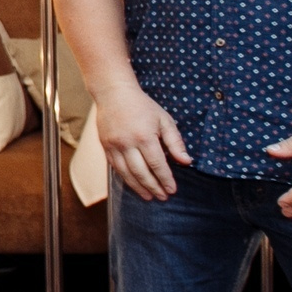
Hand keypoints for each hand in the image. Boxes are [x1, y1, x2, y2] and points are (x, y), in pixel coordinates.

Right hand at [99, 85, 191, 200]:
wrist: (113, 93)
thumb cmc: (142, 106)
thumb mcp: (164, 120)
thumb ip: (175, 142)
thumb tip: (186, 161)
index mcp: (144, 136)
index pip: (157, 164)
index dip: (165, 179)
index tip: (172, 190)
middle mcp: (127, 143)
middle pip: (141, 172)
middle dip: (153, 187)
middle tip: (163, 197)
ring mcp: (114, 146)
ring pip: (127, 173)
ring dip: (139, 187)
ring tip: (149, 197)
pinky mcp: (105, 147)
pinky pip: (116, 168)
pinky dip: (126, 178)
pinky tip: (134, 184)